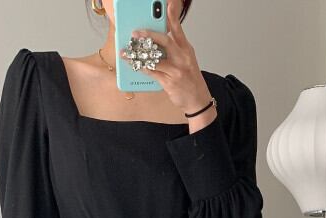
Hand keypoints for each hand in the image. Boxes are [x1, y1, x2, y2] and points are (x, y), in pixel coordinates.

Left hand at [123, 0, 212, 114]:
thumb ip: (174, 48)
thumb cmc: (190, 79)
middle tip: (135, 33)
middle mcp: (182, 57)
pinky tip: (134, 65)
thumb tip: (156, 39)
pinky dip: (142, 68)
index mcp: (186, 49)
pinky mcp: (170, 82)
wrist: (198, 100)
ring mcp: (176, 70)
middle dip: (148, 35)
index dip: (172, 15)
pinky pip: (152, 72)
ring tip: (127, 52)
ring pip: (155, 58)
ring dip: (139, 55)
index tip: (166, 4)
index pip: (178, 28)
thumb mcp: (186, 59)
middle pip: (165, 41)